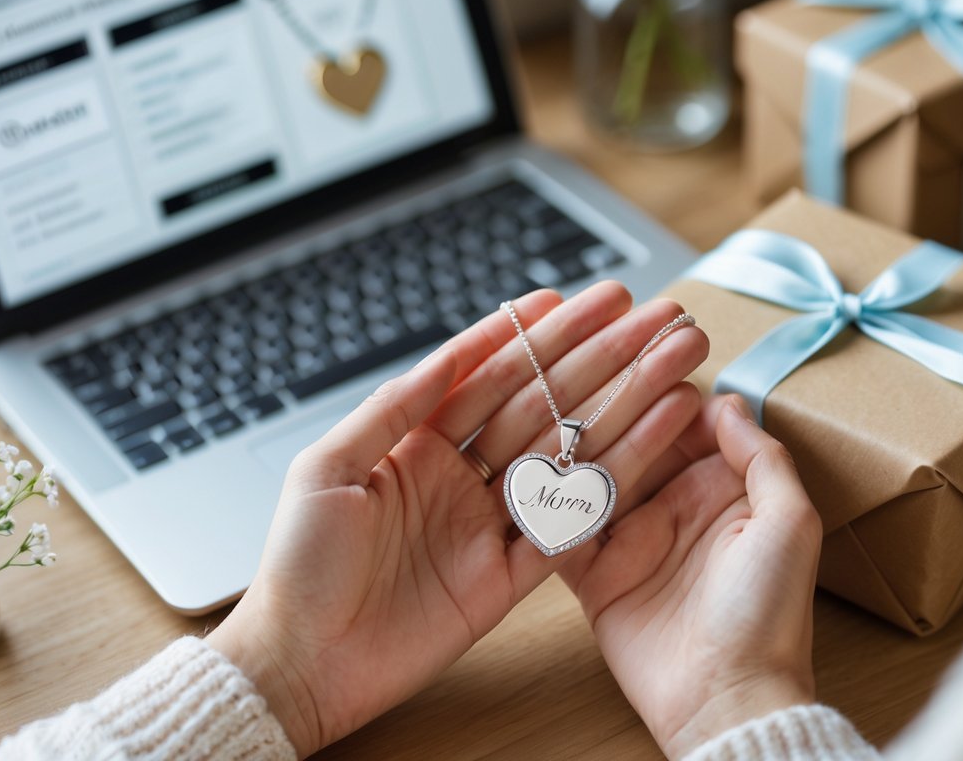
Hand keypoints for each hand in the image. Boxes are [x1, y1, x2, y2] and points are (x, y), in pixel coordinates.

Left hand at [206, 282, 708, 757]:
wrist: (304, 664)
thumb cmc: (299, 567)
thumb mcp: (327, 468)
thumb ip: (394, 408)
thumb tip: (446, 356)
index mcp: (415, 446)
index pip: (484, 377)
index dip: (525, 337)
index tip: (566, 299)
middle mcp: (460, 477)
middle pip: (538, 404)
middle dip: (590, 357)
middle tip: (638, 316)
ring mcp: (490, 523)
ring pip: (566, 452)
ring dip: (617, 405)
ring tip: (663, 361)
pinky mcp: (512, 575)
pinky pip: (571, 520)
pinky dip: (614, 478)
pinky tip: (650, 435)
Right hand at [559, 395, 822, 759]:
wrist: (726, 699)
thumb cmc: (770, 614)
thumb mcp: (790, 524)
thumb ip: (762, 458)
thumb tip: (726, 400)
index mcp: (721, 490)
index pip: (687, 425)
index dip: (666, 389)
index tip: (641, 351)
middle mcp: (673, 508)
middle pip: (635, 443)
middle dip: (613, 407)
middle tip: (582, 365)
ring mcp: (631, 539)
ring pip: (595, 476)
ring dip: (574, 444)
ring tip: (546, 402)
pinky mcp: (595, 576)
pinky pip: (564, 530)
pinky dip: (546, 502)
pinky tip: (524, 467)